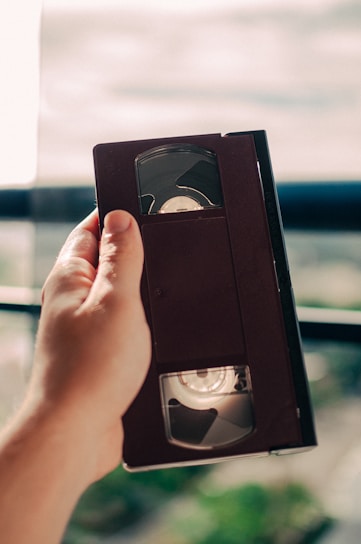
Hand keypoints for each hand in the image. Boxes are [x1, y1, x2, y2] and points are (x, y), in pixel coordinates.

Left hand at [28, 209, 150, 480]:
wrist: (75, 431)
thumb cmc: (90, 370)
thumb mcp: (117, 302)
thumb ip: (122, 259)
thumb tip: (122, 219)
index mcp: (70, 278)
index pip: (91, 229)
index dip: (115, 214)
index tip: (139, 203)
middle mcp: (71, 300)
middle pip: (102, 260)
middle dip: (130, 249)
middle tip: (160, 241)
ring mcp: (82, 327)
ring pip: (113, 293)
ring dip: (135, 285)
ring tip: (161, 279)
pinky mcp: (95, 352)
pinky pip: (118, 322)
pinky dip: (135, 316)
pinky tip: (154, 322)